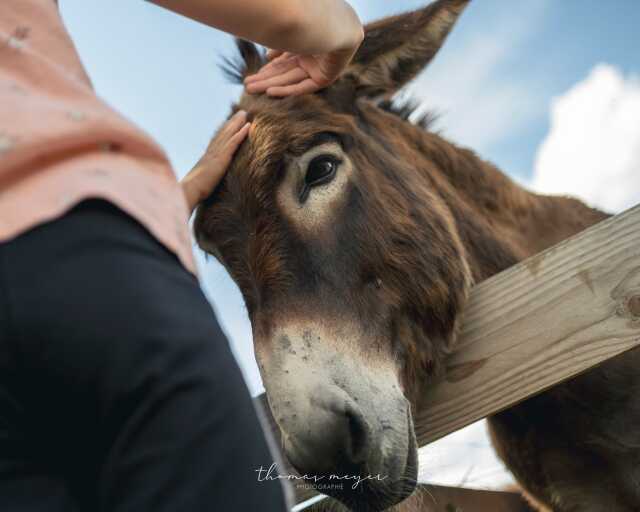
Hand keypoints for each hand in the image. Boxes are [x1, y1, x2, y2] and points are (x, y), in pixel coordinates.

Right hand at [181, 110, 249, 213]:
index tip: (230, 123)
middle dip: (232, 123)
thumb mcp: (201, 184)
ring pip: (228, 134)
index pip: (217, 141)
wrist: (189, 191)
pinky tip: (248, 126)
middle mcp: (211, 153)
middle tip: (241, 113)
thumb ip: (206, 180)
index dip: (224, 131)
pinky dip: (241, 133)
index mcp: (206, 159)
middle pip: (223, 134)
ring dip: (237, 123)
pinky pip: (233, 143)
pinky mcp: (221, 159)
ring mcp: (216, 154)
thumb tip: (206, 185)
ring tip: (245, 113)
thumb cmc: (193, 192)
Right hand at [244, 32, 362, 96]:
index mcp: (305, 43)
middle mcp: (311, 57)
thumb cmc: (315, 19)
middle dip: (265, 79)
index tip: (253, 75)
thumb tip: (267, 56)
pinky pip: (303, 87)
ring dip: (270, 84)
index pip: (283, 60)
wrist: (338, 24)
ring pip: (289, 79)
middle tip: (247, 87)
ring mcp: (318, 67)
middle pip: (284, 71)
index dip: (268, 69)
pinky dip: (287, 90)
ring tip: (251, 89)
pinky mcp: (324, 78)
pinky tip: (270, 93)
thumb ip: (281, 46)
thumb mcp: (291, 33)